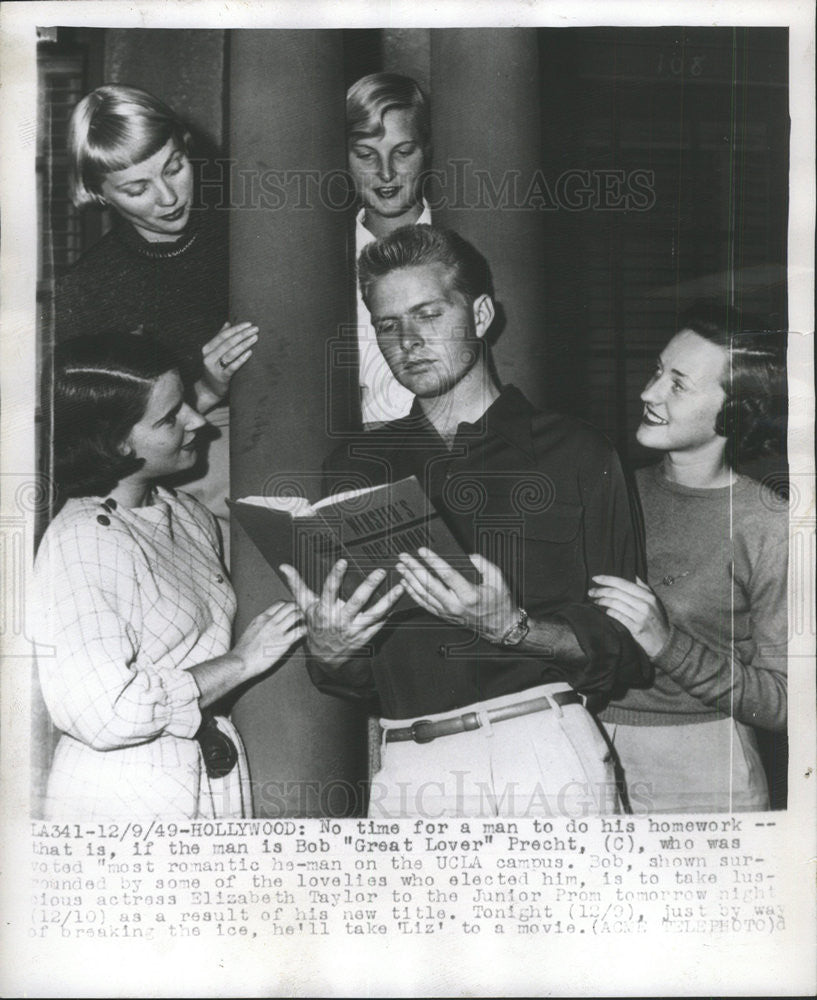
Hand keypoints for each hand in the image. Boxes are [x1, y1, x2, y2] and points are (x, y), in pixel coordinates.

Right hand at [196, 320, 258, 409]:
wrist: (208, 390)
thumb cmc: (214, 369)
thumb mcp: (214, 353)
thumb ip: (219, 338)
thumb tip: (228, 323)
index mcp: (207, 348)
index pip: (223, 335)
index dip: (236, 328)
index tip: (249, 323)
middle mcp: (209, 357)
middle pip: (228, 342)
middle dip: (243, 334)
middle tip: (256, 329)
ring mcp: (214, 368)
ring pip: (231, 353)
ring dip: (244, 344)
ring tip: (255, 338)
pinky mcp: (222, 378)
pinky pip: (233, 367)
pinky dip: (241, 359)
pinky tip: (250, 352)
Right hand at [232, 600, 304, 677]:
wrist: (240, 662)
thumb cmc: (243, 650)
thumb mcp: (251, 630)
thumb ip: (262, 624)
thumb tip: (269, 624)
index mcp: (262, 617)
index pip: (280, 603)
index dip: (289, 605)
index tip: (293, 611)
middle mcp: (270, 621)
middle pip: (290, 606)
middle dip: (298, 609)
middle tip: (302, 616)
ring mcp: (277, 631)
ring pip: (296, 615)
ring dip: (303, 618)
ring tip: (305, 624)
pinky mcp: (284, 642)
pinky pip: (299, 631)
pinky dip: (305, 630)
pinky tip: (305, 633)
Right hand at [279, 559, 402, 668]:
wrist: (326, 656)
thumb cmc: (316, 625)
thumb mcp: (305, 606)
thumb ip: (297, 585)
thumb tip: (284, 566)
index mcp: (325, 610)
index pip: (329, 591)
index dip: (335, 576)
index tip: (343, 561)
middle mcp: (340, 620)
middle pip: (356, 602)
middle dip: (369, 586)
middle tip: (380, 571)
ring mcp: (355, 629)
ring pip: (374, 614)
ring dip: (389, 600)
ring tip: (400, 586)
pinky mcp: (366, 636)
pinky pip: (380, 624)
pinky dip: (390, 613)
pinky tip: (399, 601)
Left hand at [396, 548, 517, 642]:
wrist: (501, 627)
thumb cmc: (500, 603)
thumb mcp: (498, 579)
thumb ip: (483, 564)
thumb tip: (468, 556)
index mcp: (469, 594)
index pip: (447, 574)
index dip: (433, 561)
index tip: (422, 550)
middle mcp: (456, 605)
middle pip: (429, 584)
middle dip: (414, 569)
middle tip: (404, 557)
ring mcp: (448, 612)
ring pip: (423, 595)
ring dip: (410, 580)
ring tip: (401, 567)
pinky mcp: (444, 616)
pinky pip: (424, 604)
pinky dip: (413, 594)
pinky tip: (406, 584)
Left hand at [588, 575, 670, 658]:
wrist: (664, 642)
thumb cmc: (657, 620)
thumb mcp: (654, 601)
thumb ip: (644, 588)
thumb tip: (632, 575)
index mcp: (648, 595)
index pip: (623, 583)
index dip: (607, 579)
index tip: (595, 578)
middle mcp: (645, 604)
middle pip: (617, 593)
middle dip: (601, 590)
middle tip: (590, 592)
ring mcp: (640, 616)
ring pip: (615, 604)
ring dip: (602, 601)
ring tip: (595, 601)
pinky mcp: (636, 628)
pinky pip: (618, 616)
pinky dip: (609, 612)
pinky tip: (605, 611)